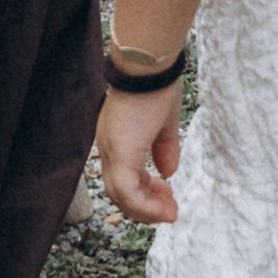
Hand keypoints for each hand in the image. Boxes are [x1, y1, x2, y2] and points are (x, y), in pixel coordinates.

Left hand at [96, 81, 183, 222]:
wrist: (149, 64)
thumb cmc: (156, 85)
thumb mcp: (164, 123)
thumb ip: (165, 149)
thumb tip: (168, 172)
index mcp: (116, 140)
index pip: (123, 178)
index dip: (144, 192)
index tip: (167, 194)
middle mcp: (107, 148)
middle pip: (119, 192)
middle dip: (146, 206)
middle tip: (169, 210)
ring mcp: (111, 151)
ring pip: (121, 197)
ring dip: (147, 210)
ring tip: (170, 213)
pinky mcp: (120, 153)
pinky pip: (128, 192)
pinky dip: (146, 205)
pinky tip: (165, 207)